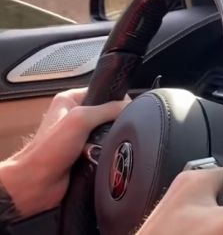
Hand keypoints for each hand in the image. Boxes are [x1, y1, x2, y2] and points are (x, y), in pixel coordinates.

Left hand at [0, 88, 128, 217]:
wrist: (36, 184)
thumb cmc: (46, 151)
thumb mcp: (80, 119)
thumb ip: (108, 109)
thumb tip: (130, 107)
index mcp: (70, 100)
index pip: (103, 92)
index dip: (117, 99)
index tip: (126, 108)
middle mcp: (74, 116)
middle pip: (108, 114)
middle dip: (113, 124)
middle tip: (109, 131)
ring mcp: (79, 136)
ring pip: (108, 133)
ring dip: (108, 140)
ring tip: (102, 146)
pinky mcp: (84, 153)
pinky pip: (105, 149)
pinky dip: (105, 152)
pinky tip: (101, 156)